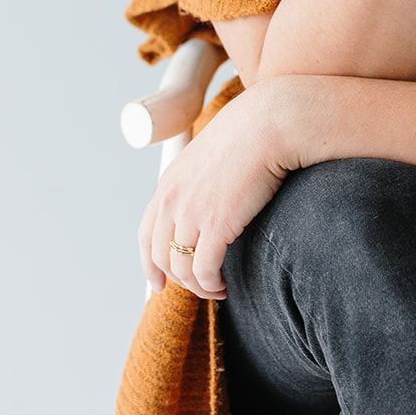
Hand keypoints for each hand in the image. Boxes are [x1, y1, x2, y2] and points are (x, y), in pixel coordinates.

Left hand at [138, 74, 297, 301]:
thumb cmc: (250, 134)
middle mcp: (172, 199)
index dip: (149, 263)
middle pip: (160, 256)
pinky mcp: (216, 225)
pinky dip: (211, 285)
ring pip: (181, 269)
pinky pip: (204, 270)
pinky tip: (224, 287)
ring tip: (217, 290)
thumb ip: (200, 180)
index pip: (146, 234)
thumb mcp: (210, 155)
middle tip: (198, 288)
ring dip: (198, 287)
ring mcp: (191, 213)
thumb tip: (208, 199)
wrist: (270, 124)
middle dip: (176, 279)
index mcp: (169, 182)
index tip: (158, 282)